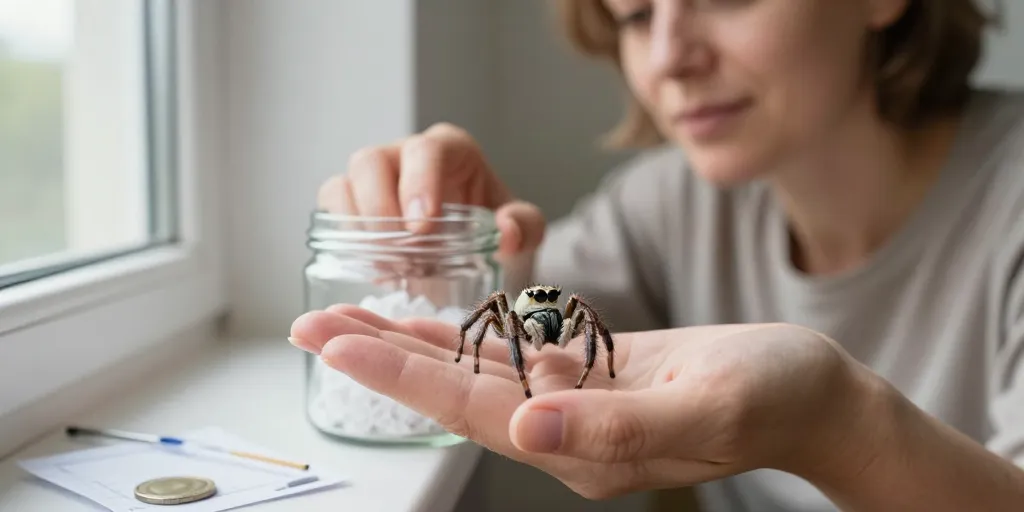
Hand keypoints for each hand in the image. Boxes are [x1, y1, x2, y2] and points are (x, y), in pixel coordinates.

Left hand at [289, 306, 881, 499]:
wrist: (812, 394)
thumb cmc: (773, 398)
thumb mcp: (706, 408)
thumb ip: (615, 428)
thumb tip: (528, 428)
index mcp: (581, 446)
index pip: (470, 408)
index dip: (401, 372)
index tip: (337, 339)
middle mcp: (565, 431)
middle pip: (454, 391)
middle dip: (380, 355)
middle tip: (309, 323)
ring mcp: (575, 403)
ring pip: (475, 370)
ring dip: (411, 340)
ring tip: (348, 315)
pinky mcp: (592, 375)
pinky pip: (513, 353)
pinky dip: (468, 331)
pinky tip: (432, 317)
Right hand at [318, 122, 545, 257]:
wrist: (474, 243)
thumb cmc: (494, 224)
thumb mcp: (522, 226)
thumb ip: (525, 226)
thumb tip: (505, 232)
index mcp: (448, 150)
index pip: (427, 150)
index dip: (419, 182)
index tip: (422, 226)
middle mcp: (404, 156)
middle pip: (372, 161)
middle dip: (378, 204)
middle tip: (398, 249)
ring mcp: (374, 178)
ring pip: (344, 182)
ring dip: (356, 224)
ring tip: (385, 262)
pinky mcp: (353, 203)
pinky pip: (332, 206)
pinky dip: (343, 234)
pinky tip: (372, 264)